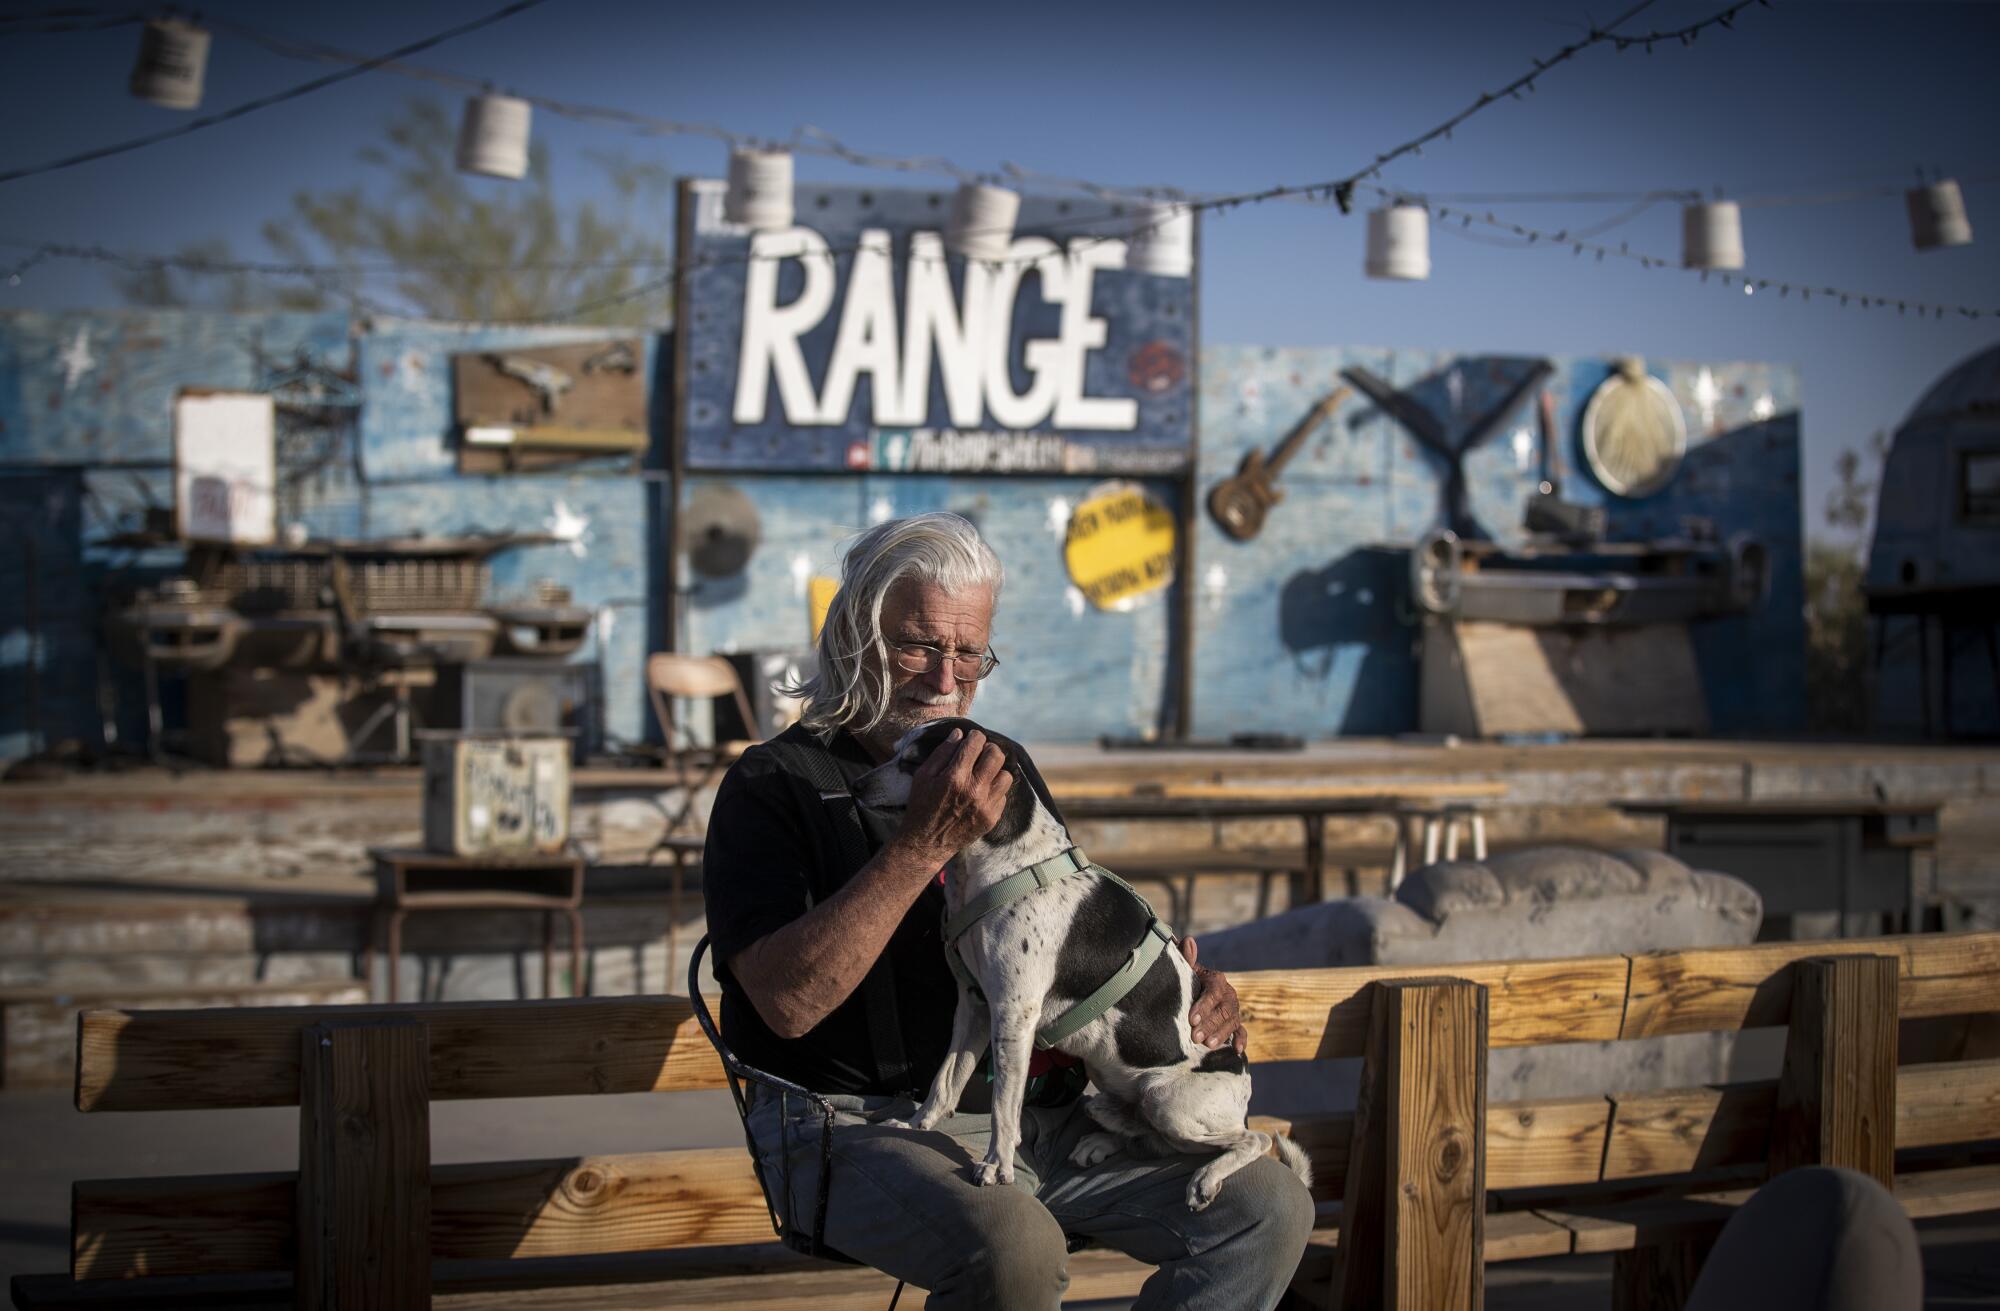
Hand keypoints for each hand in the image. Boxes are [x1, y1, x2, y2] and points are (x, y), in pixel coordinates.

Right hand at [896, 728, 1013, 864]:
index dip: (975, 737)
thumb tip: (959, 733)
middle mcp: (974, 790)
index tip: (973, 738)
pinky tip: (981, 793)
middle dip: (989, 749)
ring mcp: (985, 806)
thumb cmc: (920, 806)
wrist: (926, 844)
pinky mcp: (991, 818)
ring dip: (995, 771)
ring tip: (983, 774)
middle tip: (980, 753)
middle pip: (996, 756)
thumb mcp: (923, 776)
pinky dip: (994, 791)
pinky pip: (1004, 795)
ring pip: (1006, 775)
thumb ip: (942, 753)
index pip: (976, 743)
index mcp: (955, 777)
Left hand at [1183, 937, 1246, 1053]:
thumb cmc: (1188, 982)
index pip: (1213, 992)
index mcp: (1216, 980)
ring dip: (1221, 1034)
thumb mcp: (1186, 971)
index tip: (1191, 1018)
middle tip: (1195, 1037)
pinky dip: (1241, 1040)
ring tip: (1208, 1045)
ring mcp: (1233, 1009)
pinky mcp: (1235, 1022)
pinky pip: (1241, 1031)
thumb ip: (1187, 958)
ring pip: (1231, 1021)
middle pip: (1223, 1010)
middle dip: (1210, 1024)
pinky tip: (1236, 1050)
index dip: (1203, 1006)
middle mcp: (1228, 994)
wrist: (1195, 992)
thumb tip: (1188, 940)